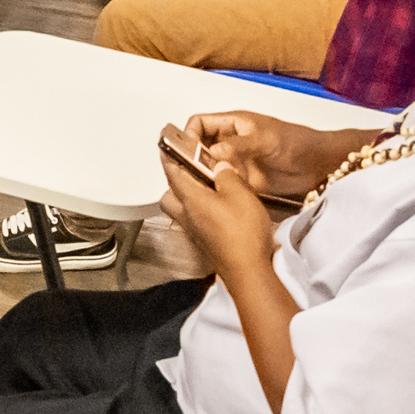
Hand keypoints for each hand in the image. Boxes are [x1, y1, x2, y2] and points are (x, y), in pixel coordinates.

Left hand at [158, 147, 277, 277]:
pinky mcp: (206, 242)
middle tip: (189, 167)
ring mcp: (195, 231)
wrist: (248, 271)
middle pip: (170, 193)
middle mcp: (188, 216)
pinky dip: (200, 211)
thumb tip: (220, 166)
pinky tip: (218, 209)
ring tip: (206, 187)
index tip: (166, 142)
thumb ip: (227, 175)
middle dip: (175, 178)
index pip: (172, 170)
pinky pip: (194, 221)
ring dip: (188, 196)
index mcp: (191, 199)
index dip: (169, 154)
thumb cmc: (242, 236)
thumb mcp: (239, 193)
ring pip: (180, 208)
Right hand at [186, 111, 366, 199]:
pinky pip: (220, 183)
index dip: (189, 134)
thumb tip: (213, 152)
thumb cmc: (297, 143)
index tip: (187, 152)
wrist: (320, 166)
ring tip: (197, 185)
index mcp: (233, 124)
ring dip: (200, 175)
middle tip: (185, 172)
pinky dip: (214, 188)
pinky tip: (212, 195)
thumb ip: (239, 145)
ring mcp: (235, 162)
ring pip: (207, 166)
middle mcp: (230, 142)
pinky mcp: (242, 180)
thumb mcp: (266, 139)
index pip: (199, 123)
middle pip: (199, 146)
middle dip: (190, 158)